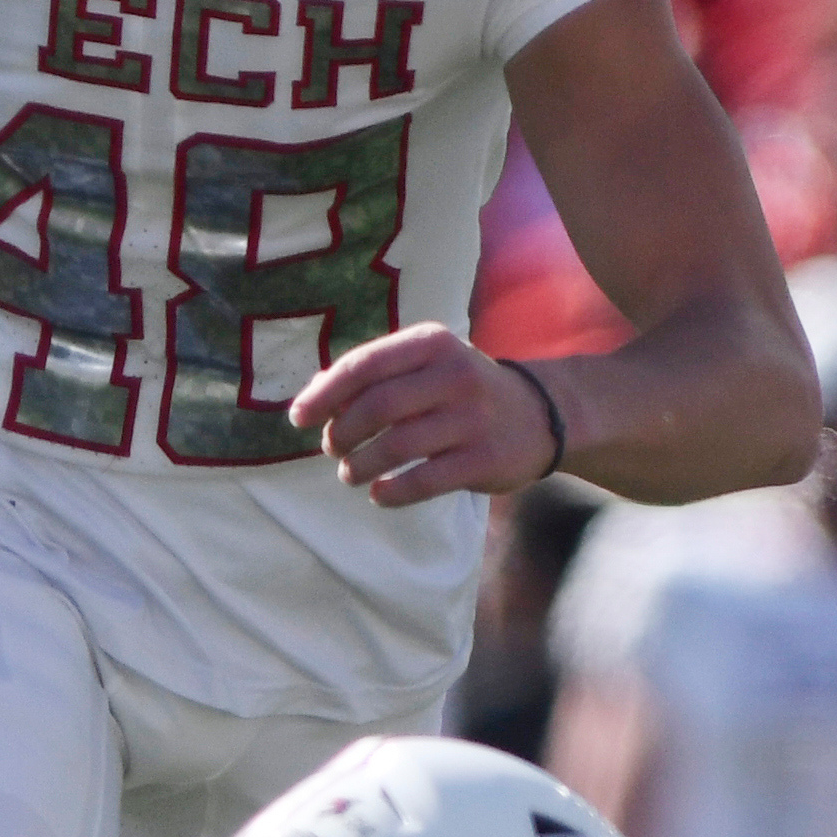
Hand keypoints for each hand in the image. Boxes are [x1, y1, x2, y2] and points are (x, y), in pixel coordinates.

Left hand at [290, 326, 558, 506]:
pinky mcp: (484, 460)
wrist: (538, 416)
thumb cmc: (462, 390)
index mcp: (432, 343)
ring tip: (350, 474)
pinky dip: (392, 492)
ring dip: (360, 466)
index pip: (365, 365)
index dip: (324, 394)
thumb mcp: (427, 365)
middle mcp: (455, 375)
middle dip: (342, 433)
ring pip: (397, 446)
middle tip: (332, 449)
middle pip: (377, 407)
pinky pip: (424, 481)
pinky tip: (379, 494)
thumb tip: (313, 400)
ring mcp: (473, 418)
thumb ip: (376, 376)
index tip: (299, 419)